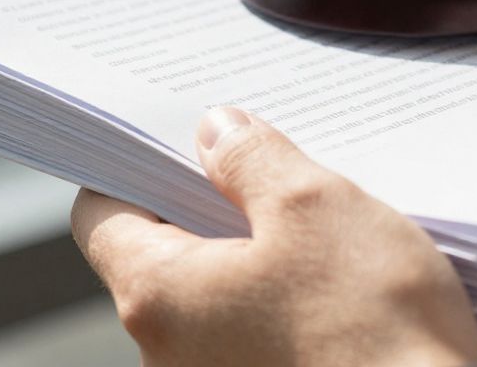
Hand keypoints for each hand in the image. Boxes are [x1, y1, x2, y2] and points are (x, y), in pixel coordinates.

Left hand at [70, 106, 476, 366]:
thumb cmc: (375, 332)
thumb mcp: (315, 208)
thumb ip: (252, 160)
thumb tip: (217, 133)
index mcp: (159, 298)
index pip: (101, 217)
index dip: (135, 167)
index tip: (181, 140)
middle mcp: (167, 356)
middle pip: (161, 255)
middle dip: (211, 203)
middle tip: (266, 164)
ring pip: (214, 296)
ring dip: (256, 253)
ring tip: (318, 221)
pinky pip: (252, 334)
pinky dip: (282, 300)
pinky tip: (338, 278)